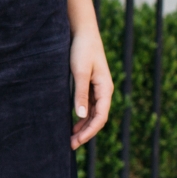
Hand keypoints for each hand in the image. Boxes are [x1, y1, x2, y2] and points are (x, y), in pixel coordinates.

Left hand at [70, 25, 112, 149]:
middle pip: (98, 118)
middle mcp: (104, 91)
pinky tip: (73, 123)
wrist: (82, 32)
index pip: (101, 117)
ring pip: (93, 114)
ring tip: (70, 138)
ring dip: (83, 127)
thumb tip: (81, 116)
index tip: (77, 142)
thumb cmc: (82, 49)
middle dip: (85, 133)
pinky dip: (82, 117)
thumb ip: (80, 94)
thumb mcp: (80, 72)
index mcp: (106, 88)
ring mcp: (97, 88)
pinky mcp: (90, 84)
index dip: (89, 132)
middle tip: (70, 145)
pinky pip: (88, 106)